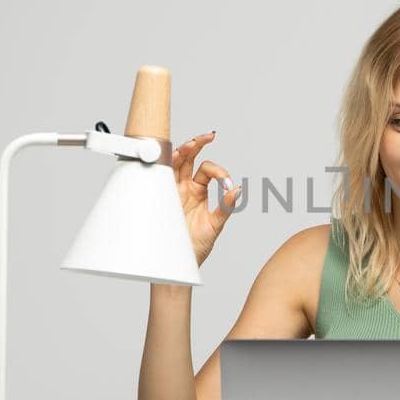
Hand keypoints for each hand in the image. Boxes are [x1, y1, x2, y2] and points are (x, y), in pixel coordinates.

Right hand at [173, 131, 241, 267]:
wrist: (178, 263)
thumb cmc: (196, 246)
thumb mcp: (215, 225)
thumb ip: (226, 207)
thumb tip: (238, 189)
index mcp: (198, 191)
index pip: (207, 169)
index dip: (219, 172)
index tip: (226, 184)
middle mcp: (184, 188)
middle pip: (189, 158)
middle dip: (197, 144)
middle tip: (208, 136)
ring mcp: (171, 191)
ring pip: (174, 163)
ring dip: (183, 151)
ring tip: (193, 142)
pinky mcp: (161, 198)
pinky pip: (162, 178)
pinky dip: (167, 165)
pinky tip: (176, 156)